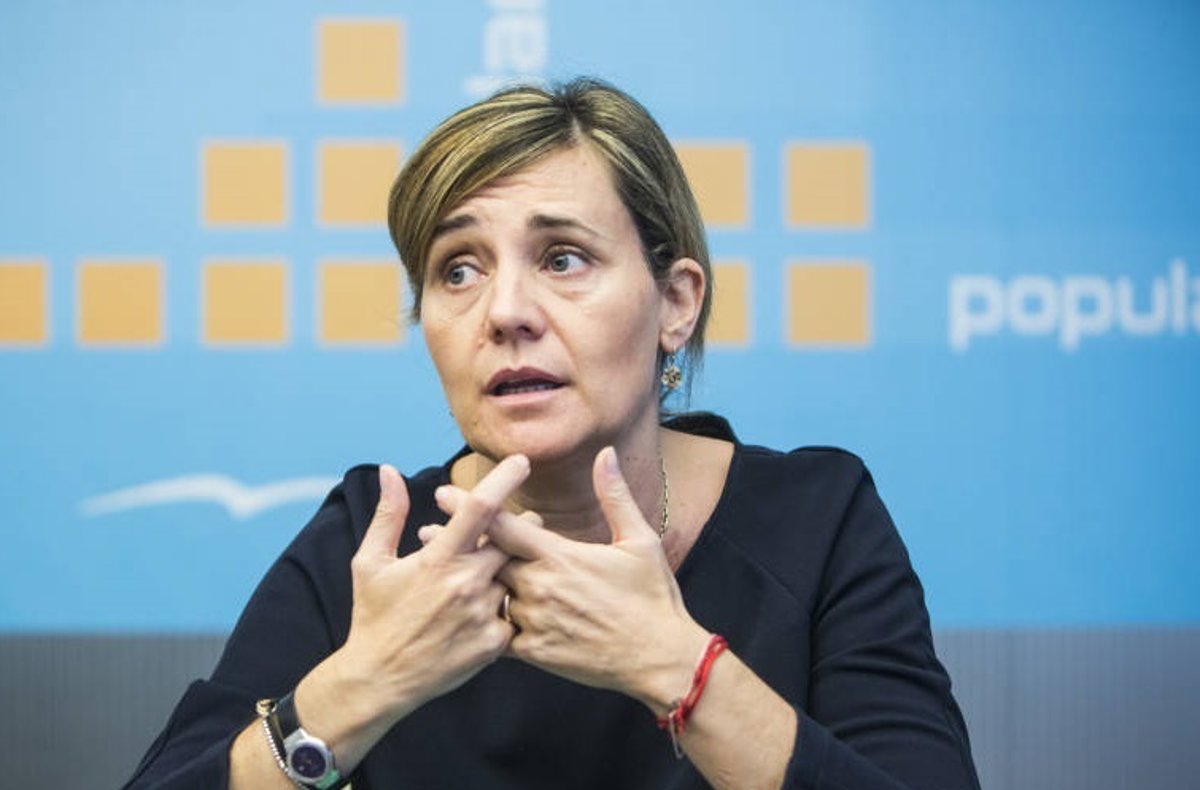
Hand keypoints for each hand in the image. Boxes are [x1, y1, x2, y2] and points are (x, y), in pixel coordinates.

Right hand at [336, 456, 529, 715]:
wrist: (378, 679)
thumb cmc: (373, 616)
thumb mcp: (370, 562)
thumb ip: (388, 514)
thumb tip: (389, 470)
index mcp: (438, 560)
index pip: (481, 509)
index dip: (504, 480)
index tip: (523, 461)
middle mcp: (466, 584)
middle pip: (511, 540)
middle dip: (519, 526)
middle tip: (520, 521)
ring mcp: (483, 615)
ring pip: (513, 576)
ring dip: (509, 568)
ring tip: (496, 570)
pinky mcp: (493, 644)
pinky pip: (513, 612)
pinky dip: (506, 604)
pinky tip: (491, 607)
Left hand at [436, 447, 707, 706]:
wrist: (659, 658)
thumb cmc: (652, 597)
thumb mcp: (639, 540)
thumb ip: (615, 496)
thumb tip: (606, 454)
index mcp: (559, 555)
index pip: (502, 525)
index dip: (470, 506)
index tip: (444, 493)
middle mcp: (539, 587)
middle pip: (484, 559)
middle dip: (455, 545)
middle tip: (427, 533)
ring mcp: (535, 621)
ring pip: (488, 597)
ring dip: (466, 583)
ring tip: (440, 574)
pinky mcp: (536, 652)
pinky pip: (500, 635)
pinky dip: (487, 623)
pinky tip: (471, 618)